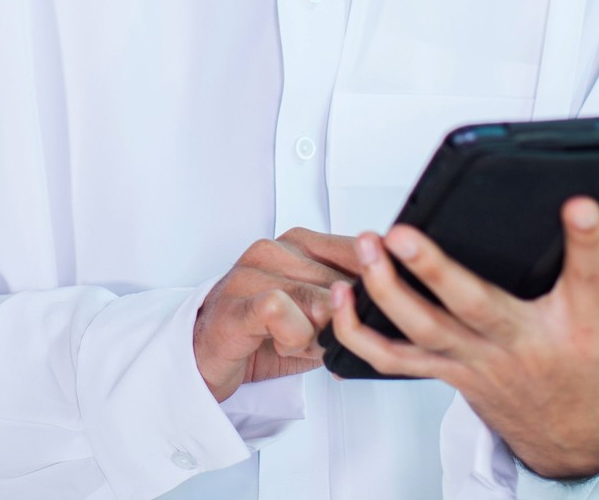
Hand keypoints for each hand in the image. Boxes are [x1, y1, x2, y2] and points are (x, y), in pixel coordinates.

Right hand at [193, 228, 361, 401]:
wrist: (204, 356)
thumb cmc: (263, 334)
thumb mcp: (317, 314)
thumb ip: (350, 302)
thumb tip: (394, 308)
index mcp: (298, 243)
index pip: (360, 251)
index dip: (375, 288)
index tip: (371, 314)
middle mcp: (274, 250)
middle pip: (343, 284)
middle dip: (345, 322)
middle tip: (325, 340)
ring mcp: (251, 274)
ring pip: (319, 300)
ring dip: (319, 334)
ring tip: (301, 343)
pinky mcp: (236, 304)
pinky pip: (280, 311)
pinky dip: (293, 336)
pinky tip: (283, 345)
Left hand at [327, 197, 598, 478]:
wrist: (577, 444)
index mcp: (581, 330)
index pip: (589, 280)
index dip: (587, 242)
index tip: (579, 203)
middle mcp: (522, 345)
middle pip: (471, 307)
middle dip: (435, 269)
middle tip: (407, 232)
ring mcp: (477, 362)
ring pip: (422, 329)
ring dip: (386, 289)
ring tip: (368, 245)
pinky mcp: (448, 372)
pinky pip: (393, 359)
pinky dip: (358, 332)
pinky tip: (340, 295)